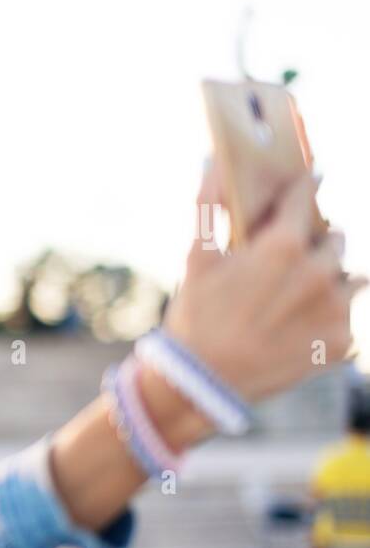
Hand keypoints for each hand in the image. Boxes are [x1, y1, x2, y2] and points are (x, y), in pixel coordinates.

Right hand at [158, 160, 367, 405]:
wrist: (200, 385)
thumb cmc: (194, 317)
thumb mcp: (196, 259)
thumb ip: (208, 205)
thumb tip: (214, 162)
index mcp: (284, 246)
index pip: (307, 196)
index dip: (303, 188)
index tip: (305, 185)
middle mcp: (319, 273)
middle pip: (336, 237)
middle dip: (316, 242)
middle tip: (289, 260)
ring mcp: (335, 310)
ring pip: (352, 278)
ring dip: (331, 280)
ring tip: (296, 298)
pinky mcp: (342, 342)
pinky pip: (347, 318)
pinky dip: (327, 319)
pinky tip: (295, 330)